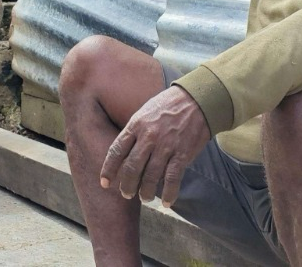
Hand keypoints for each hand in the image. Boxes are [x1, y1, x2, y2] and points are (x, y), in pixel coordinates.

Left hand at [101, 85, 210, 206]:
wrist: (196, 100)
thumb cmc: (168, 106)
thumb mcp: (144, 112)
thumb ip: (133, 131)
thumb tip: (123, 153)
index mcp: (136, 125)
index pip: (116, 151)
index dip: (108, 169)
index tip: (104, 183)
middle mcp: (148, 137)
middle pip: (131, 168)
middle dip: (126, 185)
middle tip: (126, 193)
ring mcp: (165, 147)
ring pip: (150, 177)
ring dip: (145, 192)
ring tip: (144, 198)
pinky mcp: (182, 154)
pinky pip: (172, 179)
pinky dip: (168, 193)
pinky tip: (166, 202)